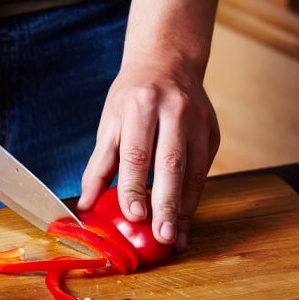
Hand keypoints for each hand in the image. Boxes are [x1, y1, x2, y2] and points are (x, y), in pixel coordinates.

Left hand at [78, 59, 219, 252]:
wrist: (168, 60)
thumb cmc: (133, 96)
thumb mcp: (110, 122)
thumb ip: (99, 166)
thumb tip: (85, 206)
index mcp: (141, 105)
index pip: (137, 152)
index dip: (135, 186)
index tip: (134, 215)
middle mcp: (174, 110)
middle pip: (171, 164)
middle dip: (167, 204)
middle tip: (163, 237)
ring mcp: (199, 120)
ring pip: (194, 171)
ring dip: (185, 209)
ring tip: (176, 239)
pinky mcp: (213, 132)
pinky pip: (204, 171)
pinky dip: (194, 198)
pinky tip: (185, 221)